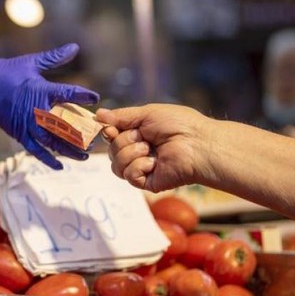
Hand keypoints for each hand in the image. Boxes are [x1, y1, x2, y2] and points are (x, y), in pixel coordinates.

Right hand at [0, 43, 98, 168]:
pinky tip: (60, 165)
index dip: (83, 96)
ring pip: (53, 142)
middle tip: (96, 137)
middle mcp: (37, 111)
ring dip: (70, 149)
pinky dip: (48, 159)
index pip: (68, 93)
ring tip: (84, 154)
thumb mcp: (31, 62)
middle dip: (82, 133)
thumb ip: (54, 58)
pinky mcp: (19, 134)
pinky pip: (36, 150)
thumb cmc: (7, 72)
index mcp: (41, 91)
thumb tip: (74, 47)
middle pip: (65, 125)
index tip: (95, 98)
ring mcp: (28, 125)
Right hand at [95, 104, 211, 191]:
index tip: (111, 129)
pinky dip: (139, 166)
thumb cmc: (178, 124)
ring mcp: (142, 168)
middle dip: (124, 141)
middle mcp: (138, 151)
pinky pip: (128, 175)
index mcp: (138, 134)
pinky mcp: (147, 182)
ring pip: (116, 164)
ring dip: (130, 153)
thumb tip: (98, 115)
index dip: (108, 132)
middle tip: (144, 137)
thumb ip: (121, 116)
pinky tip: (154, 162)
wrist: (197, 143)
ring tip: (150, 149)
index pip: (111, 136)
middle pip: (111, 150)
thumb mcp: (146, 113)